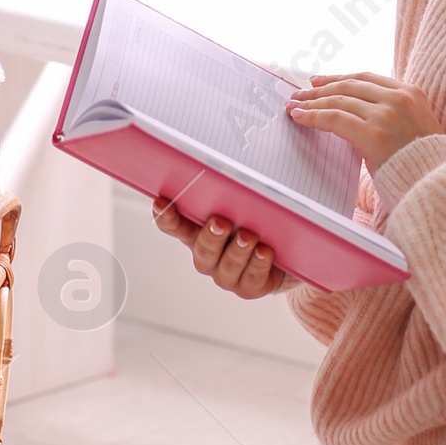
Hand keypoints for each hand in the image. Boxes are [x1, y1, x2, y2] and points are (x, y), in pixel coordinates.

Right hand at [152, 198, 293, 296]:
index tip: (161, 201)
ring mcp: (227, 274)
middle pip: (202, 250)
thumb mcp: (242, 205)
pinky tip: (264, 252)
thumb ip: (232, 189)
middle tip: (221, 222)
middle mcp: (209, 256)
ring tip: (249, 237)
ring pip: (228, 265)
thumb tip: (240, 157)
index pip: (174, 226)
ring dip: (238, 250)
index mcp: (199, 233)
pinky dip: (258, 263)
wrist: (283, 255)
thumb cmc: (255, 224)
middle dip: (211, 237)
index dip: (166, 215)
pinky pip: (252, 277)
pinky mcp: (249, 286)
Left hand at [285, 72, 442, 169]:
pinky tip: (300, 118)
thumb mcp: (412, 126)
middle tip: (300, 94)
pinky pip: (335, 119)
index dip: (338, 78)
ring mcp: (387, 115)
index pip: (365, 77)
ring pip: (339, 100)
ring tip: (294, 106)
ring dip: (312, 102)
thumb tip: (352, 109)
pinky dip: (313, 116)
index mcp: (411, 92)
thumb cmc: (421, 162)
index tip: (319, 81)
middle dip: (320, 89)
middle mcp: (399, 98)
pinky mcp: (374, 134)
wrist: (436, 184)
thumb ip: (388, 112)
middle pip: (349, 86)